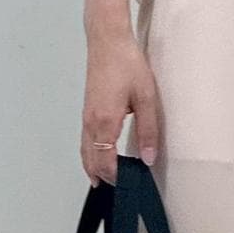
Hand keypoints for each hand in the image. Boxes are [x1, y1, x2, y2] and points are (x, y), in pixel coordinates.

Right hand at [81, 27, 161, 187]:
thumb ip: (148, 130)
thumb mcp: (146, 97)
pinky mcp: (87, 111)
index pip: (106, 162)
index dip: (116, 177)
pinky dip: (90, 155)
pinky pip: (85, 141)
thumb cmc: (127, 65)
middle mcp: (91, 123)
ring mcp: (86, 117)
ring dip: (94, 168)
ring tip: (105, 183)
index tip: (129, 187)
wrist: (107, 41)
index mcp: (105, 122)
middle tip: (119, 191)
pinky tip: (98, 159)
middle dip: (104, 177)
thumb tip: (148, 158)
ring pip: (85, 152)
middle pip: (92, 161)